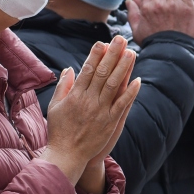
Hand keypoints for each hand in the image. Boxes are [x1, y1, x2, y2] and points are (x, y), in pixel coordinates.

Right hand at [44, 36, 140, 185]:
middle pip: (103, 72)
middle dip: (112, 54)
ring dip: (124, 67)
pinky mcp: (110, 123)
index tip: (102, 42)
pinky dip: (130, 92)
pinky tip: (138, 80)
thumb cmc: (58, 130)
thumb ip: (63, 86)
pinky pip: (122, 105)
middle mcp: (88, 100)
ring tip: (132, 52)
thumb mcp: (55, 106)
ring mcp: (100, 111)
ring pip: (114, 85)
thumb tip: (70, 69)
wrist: (66, 155)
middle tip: (120, 39)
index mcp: (75, 95)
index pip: (87, 69)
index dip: (96, 55)